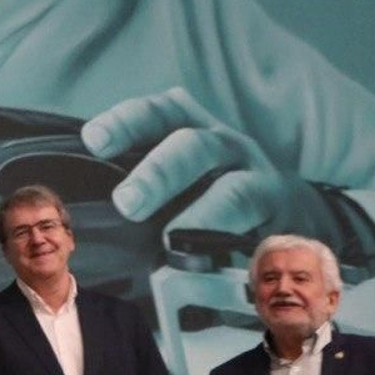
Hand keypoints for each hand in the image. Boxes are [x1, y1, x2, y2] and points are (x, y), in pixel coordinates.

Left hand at [82, 87, 336, 241]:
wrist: (293, 210)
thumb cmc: (212, 190)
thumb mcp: (178, 174)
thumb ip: (139, 181)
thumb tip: (81, 205)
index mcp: (191, 128)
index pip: (158, 113)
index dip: (126, 122)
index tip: (94, 140)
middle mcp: (225, 146)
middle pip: (193, 147)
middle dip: (158, 174)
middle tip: (127, 204)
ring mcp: (257, 179)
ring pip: (233, 190)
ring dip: (202, 215)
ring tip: (172, 238)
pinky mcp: (282, 217)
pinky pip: (264, 230)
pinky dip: (241, 248)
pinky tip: (218, 261)